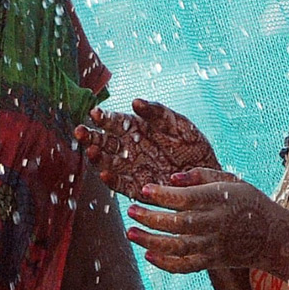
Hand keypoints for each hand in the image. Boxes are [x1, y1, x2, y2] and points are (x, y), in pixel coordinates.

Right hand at [74, 99, 219, 199]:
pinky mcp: (137, 187)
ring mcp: (131, 168)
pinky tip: (105, 174)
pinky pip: (120, 184)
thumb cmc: (193, 145)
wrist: (207, 174)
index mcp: (137, 129)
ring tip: (90, 150)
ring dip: (97, 157)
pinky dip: (111, 180)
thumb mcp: (178, 124)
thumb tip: (135, 102)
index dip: (104, 117)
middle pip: (104, 141)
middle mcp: (129, 148)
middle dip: (91, 136)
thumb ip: (158, 113)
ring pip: (107, 162)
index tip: (95, 113)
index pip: (115, 121)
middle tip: (80, 131)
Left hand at [126, 168, 288, 273]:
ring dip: (150, 241)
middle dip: (151, 217)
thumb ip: (203, 176)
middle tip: (130, 210)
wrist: (274, 238)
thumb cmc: (249, 202)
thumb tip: (172, 178)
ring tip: (130, 232)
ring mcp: (214, 246)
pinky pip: (186, 267)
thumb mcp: (233, 181)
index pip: (187, 198)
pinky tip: (148, 255)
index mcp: (221, 200)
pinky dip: (165, 264)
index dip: (163, 195)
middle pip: (178, 224)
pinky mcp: (212, 262)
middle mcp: (216, 224)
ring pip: (178, 247)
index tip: (144, 189)